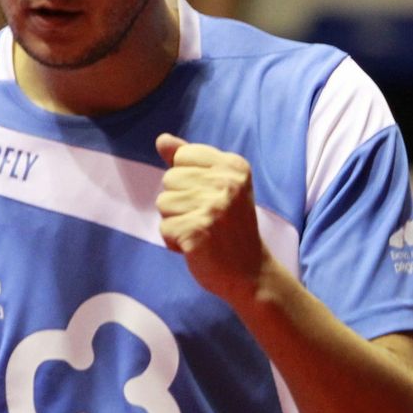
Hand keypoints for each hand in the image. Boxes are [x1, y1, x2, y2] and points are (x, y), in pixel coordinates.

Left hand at [155, 134, 266, 302]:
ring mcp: (213, 207)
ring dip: (176, 222)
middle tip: (207, 220)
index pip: (181, 157)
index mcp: (234, 165)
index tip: (211, 199)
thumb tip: (161, 139)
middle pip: (169, 179)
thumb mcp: (218, 186)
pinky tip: (196, 247)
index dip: (187, 181)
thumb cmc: (230, 227)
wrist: (251, 272)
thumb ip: (189, 160)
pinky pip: (164, 228)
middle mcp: (227, 182)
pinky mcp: (198, 231)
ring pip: (163, 204)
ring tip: (202, 233)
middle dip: (179, 203)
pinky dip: (174, 242)